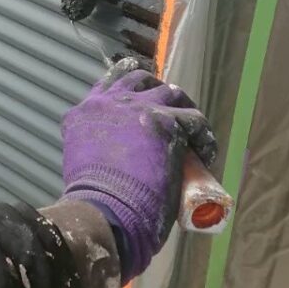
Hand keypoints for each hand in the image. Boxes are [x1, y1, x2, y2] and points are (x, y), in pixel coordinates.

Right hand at [60, 59, 215, 282]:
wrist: (103, 210)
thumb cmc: (91, 200)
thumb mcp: (82, 159)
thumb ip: (93, 147)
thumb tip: (113, 157)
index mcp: (86, 112)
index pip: (109, 81)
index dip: (129, 86)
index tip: (142, 98)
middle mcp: (110, 101)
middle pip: (140, 78)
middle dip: (157, 90)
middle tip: (169, 112)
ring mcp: (138, 107)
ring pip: (170, 92)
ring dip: (182, 109)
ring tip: (191, 133)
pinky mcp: (164, 121)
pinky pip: (194, 119)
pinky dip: (204, 136)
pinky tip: (206, 153)